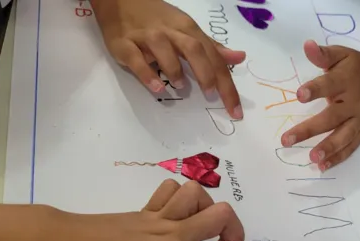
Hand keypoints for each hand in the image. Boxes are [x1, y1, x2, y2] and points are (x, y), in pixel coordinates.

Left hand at [35, 180, 260, 240]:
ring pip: (199, 193)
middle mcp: (170, 232)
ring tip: (198, 236)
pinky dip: (182, 199)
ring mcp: (157, 217)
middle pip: (222, 214)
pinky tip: (175, 219)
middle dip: (234, 236)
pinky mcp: (144, 211)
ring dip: (209, 213)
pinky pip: (172, 189)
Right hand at [91, 0, 243, 118]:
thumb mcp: (189, 29)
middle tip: (212, 96)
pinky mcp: (124, 44)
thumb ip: (212, 47)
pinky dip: (146, 73)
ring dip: (175, 69)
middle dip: (206, 73)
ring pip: (164, 49)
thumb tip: (239, 57)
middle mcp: (170, 32)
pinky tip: (156, 87)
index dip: (227, 84)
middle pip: (194, 50)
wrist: (120, 0)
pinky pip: (135, 59)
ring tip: (181, 87)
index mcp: (189, 30)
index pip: (214, 57)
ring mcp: (146, 37)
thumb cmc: (159, 19)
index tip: (236, 110)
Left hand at [280, 41, 359, 170]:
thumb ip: (323, 54)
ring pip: (344, 136)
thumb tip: (306, 45)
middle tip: (286, 140)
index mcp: (347, 80)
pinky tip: (322, 167)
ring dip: (329, 149)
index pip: (329, 85)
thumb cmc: (356, 65)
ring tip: (312, 159)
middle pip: (331, 117)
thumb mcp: (341, 54)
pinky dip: (339, 158)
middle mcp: (354, 102)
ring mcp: (359, 119)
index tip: (299, 95)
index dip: (315, 90)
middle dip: (309, 129)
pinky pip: (352, 146)